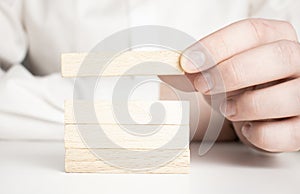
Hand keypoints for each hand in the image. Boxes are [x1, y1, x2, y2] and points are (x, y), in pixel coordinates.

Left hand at [180, 19, 299, 151]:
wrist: (264, 111)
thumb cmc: (242, 85)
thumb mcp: (220, 70)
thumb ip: (200, 67)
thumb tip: (170, 68)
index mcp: (277, 38)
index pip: (252, 31)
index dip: (217, 46)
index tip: (187, 62)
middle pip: (278, 56)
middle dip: (232, 72)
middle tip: (203, 86)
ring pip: (290, 95)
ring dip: (248, 104)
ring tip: (227, 109)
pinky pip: (289, 132)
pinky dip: (261, 134)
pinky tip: (247, 128)